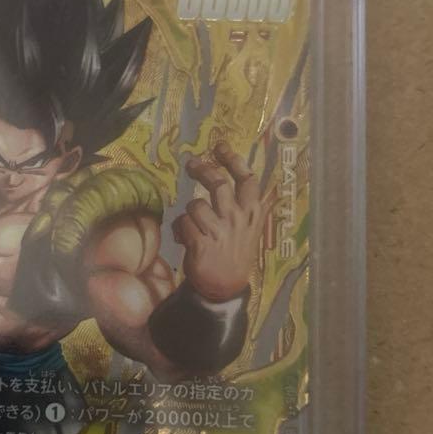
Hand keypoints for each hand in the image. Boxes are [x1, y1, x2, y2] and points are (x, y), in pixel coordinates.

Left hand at [172, 142, 269, 301]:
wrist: (225, 287)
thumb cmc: (234, 253)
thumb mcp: (249, 227)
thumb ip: (244, 204)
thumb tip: (234, 175)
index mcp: (253, 212)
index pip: (246, 178)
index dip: (232, 159)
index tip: (219, 146)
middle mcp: (238, 218)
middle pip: (218, 183)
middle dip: (202, 170)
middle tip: (191, 165)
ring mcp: (220, 231)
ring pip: (195, 205)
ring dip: (188, 212)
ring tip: (191, 224)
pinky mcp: (202, 244)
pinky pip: (183, 224)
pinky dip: (179, 229)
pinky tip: (184, 238)